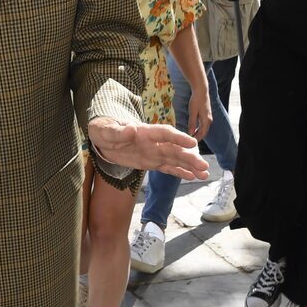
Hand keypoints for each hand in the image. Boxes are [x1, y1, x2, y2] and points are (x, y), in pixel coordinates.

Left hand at [88, 117, 209, 179]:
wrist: (101, 138)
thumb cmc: (103, 130)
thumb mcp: (105, 131)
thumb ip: (117, 132)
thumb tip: (131, 130)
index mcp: (144, 132)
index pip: (164, 134)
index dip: (178, 138)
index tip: (192, 143)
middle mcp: (152, 142)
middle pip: (174, 149)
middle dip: (189, 157)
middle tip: (204, 166)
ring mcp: (153, 152)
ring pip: (175, 159)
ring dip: (190, 166)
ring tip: (205, 174)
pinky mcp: (150, 162)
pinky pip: (167, 168)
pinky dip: (179, 172)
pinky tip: (192, 177)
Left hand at [187, 90, 211, 142]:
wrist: (201, 91)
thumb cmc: (196, 100)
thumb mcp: (193, 112)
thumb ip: (192, 123)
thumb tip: (191, 133)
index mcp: (207, 120)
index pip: (202, 134)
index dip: (196, 139)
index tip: (190, 143)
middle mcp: (209, 120)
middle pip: (203, 132)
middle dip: (197, 137)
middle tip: (189, 142)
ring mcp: (208, 117)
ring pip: (203, 129)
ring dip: (197, 133)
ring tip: (190, 137)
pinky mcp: (206, 115)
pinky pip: (203, 125)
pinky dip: (198, 129)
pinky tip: (193, 130)